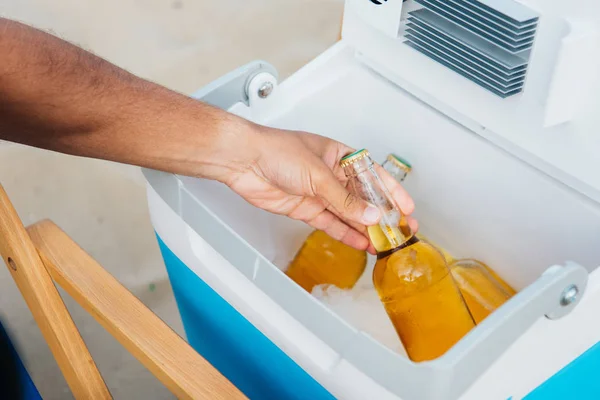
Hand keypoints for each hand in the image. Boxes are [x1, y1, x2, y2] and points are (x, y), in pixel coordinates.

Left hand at [217, 126, 417, 252]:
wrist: (244, 161)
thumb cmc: (278, 151)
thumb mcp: (318, 174)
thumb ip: (345, 199)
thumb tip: (371, 215)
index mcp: (339, 156)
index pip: (372, 175)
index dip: (391, 191)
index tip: (407, 206)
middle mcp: (331, 175)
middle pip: (362, 198)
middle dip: (382, 214)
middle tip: (401, 230)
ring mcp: (319, 193)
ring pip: (348, 214)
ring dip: (365, 228)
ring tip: (384, 242)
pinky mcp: (305, 209)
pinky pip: (330, 223)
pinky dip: (345, 234)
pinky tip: (360, 243)